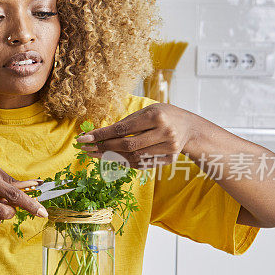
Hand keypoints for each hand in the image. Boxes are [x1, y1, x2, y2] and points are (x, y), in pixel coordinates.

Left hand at [75, 103, 198, 167]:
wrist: (190, 128)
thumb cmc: (163, 115)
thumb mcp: (147, 111)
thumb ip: (126, 122)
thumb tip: (99, 134)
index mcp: (156, 116)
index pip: (123, 129)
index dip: (101, 135)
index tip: (84, 138)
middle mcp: (164, 132)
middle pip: (127, 145)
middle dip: (103, 148)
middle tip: (86, 149)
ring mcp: (168, 148)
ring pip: (133, 157)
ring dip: (111, 157)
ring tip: (96, 154)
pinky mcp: (169, 159)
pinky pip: (142, 164)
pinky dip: (125, 162)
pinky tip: (112, 159)